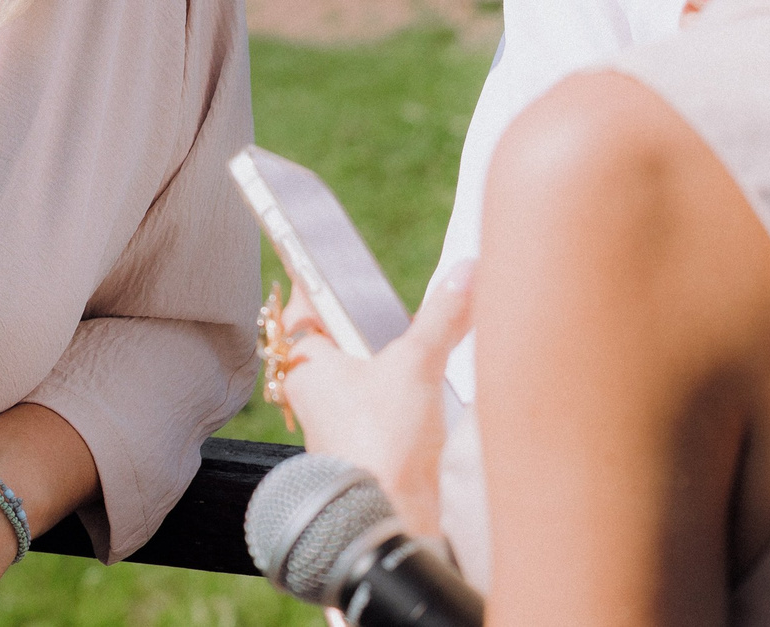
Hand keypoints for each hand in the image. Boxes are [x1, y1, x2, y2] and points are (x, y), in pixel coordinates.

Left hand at [276, 263, 475, 536]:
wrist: (389, 515)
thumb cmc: (381, 441)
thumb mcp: (416, 364)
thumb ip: (443, 316)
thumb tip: (467, 272)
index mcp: (305, 362)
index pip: (302, 303)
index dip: (317, 277)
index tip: (326, 254)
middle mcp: (313, 390)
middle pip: (330, 336)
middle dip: (355, 316)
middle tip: (376, 294)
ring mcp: (337, 420)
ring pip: (354, 371)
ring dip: (378, 355)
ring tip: (408, 334)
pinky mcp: (364, 444)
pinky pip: (374, 402)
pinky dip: (394, 388)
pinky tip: (422, 386)